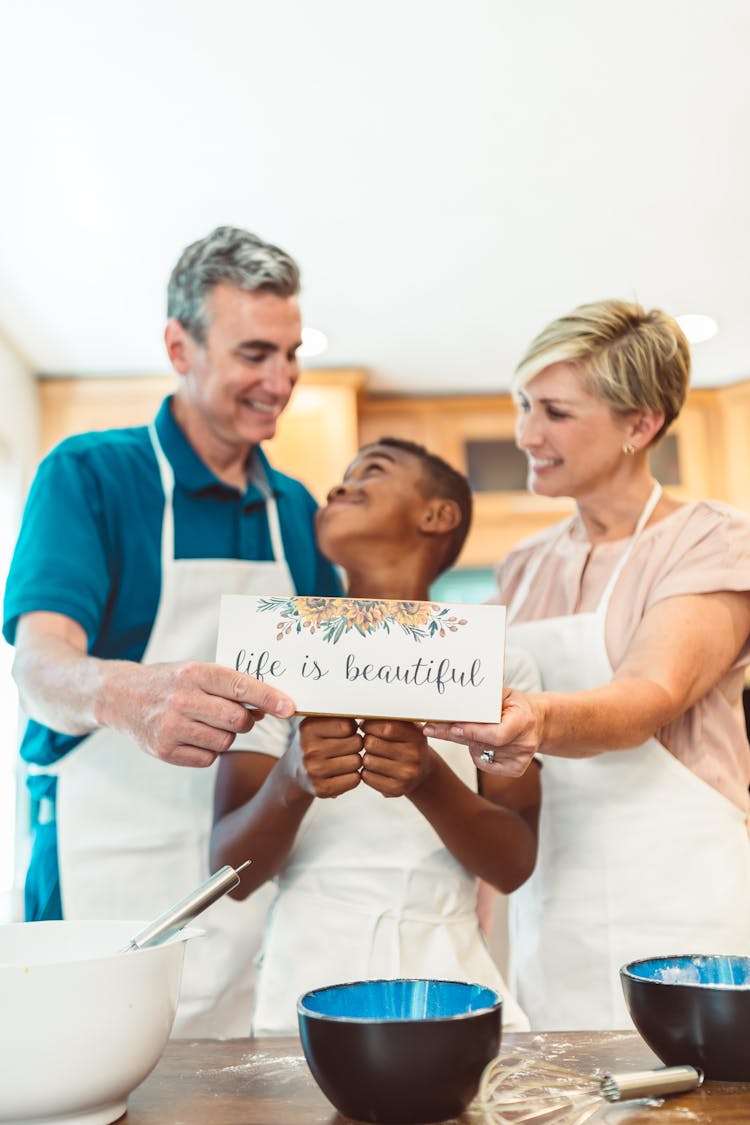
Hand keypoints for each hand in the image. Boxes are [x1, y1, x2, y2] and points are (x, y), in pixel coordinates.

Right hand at [103, 661, 295, 768]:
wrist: (120, 697)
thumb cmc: (169, 682)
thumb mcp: (195, 671)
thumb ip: (229, 686)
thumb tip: (268, 707)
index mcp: (194, 673)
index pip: (239, 685)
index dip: (268, 697)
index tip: (289, 707)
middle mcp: (181, 699)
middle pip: (236, 720)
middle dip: (246, 721)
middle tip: (240, 716)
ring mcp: (170, 727)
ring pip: (224, 741)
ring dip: (226, 736)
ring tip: (207, 722)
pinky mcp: (164, 751)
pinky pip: (208, 758)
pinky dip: (210, 750)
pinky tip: (195, 735)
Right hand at [294, 716, 363, 797]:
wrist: (294, 772)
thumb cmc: (313, 743)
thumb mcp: (317, 723)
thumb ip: (337, 715)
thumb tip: (367, 713)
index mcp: (308, 728)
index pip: (348, 725)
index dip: (352, 728)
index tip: (345, 731)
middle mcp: (309, 750)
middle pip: (356, 743)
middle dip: (356, 743)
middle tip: (346, 746)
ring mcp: (315, 771)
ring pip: (357, 761)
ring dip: (356, 760)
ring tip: (344, 758)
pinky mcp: (322, 789)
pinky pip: (355, 779)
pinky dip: (353, 775)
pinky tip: (343, 772)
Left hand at [360, 719, 434, 796]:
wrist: (421, 771)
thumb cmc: (407, 745)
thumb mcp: (406, 728)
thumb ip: (389, 719)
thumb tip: (364, 715)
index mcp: (416, 737)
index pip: (386, 727)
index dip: (370, 725)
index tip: (365, 725)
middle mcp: (414, 756)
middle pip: (372, 744)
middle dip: (366, 741)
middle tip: (370, 742)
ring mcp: (406, 775)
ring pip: (367, 761)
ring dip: (365, 757)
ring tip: (373, 755)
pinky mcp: (397, 790)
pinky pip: (367, 777)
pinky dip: (366, 772)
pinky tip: (375, 769)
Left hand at [422, 689, 543, 777]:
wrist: (536, 721)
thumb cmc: (514, 704)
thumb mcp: (503, 694)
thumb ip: (484, 698)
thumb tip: (454, 698)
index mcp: (524, 720)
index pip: (497, 734)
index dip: (474, 732)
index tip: (453, 726)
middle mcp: (525, 743)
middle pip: (483, 744)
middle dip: (455, 735)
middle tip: (430, 728)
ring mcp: (521, 759)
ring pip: (479, 754)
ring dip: (466, 742)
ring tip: (467, 729)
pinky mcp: (515, 770)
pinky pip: (483, 764)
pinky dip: (476, 753)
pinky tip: (481, 742)